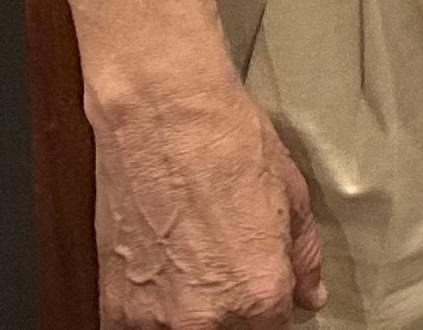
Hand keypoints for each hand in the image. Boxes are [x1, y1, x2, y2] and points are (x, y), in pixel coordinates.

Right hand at [91, 74, 323, 327]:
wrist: (160, 113)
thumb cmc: (223, 142)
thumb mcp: (290, 195)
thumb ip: (303, 258)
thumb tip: (309, 295)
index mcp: (258, 293)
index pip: (273, 329)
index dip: (271, 306)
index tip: (263, 290)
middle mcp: (205, 317)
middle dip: (234, 310)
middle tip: (225, 265)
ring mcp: (154, 317)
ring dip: (191, 311)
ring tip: (190, 262)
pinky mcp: (113, 306)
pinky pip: (140, 327)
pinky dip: (152, 309)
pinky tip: (162, 269)